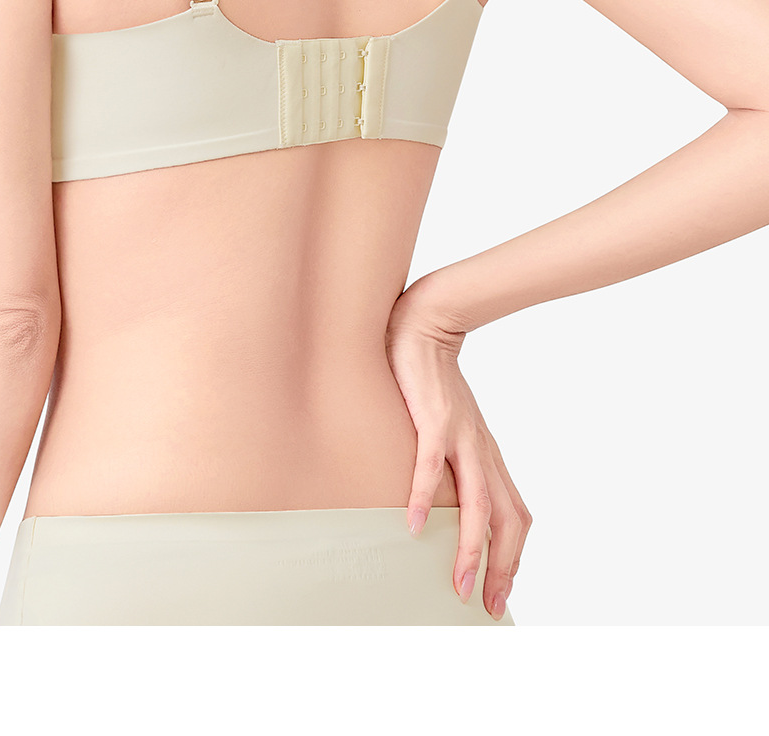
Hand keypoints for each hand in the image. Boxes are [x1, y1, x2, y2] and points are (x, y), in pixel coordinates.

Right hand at [385, 278, 531, 620]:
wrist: (427, 324)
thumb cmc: (432, 379)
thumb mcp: (448, 427)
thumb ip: (448, 460)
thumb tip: (434, 498)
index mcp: (487, 457)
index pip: (514, 518)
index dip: (512, 559)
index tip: (500, 596)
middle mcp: (482, 453)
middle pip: (508, 520)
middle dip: (502, 568)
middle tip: (489, 607)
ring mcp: (461, 437)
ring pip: (478, 503)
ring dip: (472, 548)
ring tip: (460, 584)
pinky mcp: (435, 420)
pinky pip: (432, 465)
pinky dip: (427, 498)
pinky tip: (417, 526)